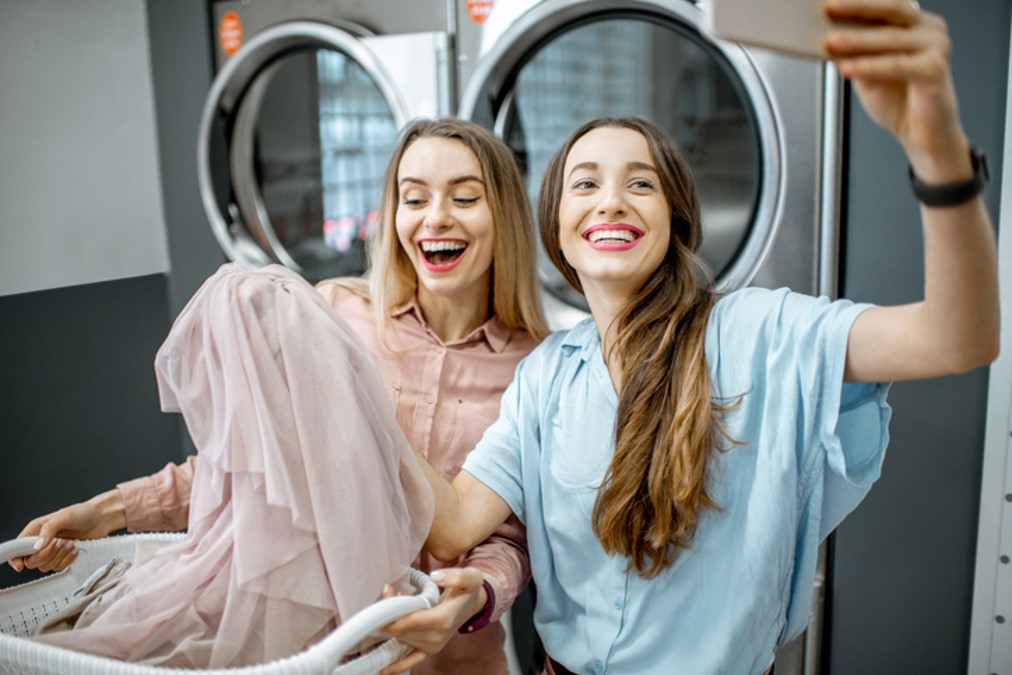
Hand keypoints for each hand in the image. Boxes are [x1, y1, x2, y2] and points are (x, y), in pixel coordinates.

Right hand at [9, 489, 124, 572]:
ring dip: (59, 557)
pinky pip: (58, 567)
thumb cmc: (83, 513)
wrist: (101, 518)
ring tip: (71, 543)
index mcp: (36, 529)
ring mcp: (51, 551)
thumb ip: (49, 530)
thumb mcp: (64, 516)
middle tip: (61, 542)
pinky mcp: (62, 557)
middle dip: (47, 554)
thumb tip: (37, 546)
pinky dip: (67, 561)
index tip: (20, 565)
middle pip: (32, 561)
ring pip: (45, 566)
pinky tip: (75, 549)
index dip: (15, 558)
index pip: (17, 547)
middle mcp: (41, 541)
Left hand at [378, 567, 486, 674]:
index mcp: (444, 619)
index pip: (411, 621)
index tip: (384, 600)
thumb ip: (456, 576)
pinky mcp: (429, 650)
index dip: (394, 614)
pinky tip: (383, 670)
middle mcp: (437, 636)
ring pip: (402, 638)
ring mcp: (432, 645)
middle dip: (389, 615)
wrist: (473, 605)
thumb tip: (436, 577)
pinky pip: (411, 660)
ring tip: (392, 607)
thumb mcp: (471, 577)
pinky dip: (396, 666)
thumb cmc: (468, 591)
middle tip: (387, 594)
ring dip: (392, 626)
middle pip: (403, 630)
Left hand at [824, 0, 968, 175]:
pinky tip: (848, 67)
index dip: (858, 1)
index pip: (884, 4)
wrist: (922, 135)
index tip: (830, 1)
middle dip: (857, 7)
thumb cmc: (899, 102)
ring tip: (831, 43)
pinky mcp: (936, 68)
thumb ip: (852, 53)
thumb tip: (826, 38)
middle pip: (891, 9)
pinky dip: (869, 66)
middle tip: (829, 8)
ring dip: (856, 40)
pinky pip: (896, 64)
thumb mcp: (866, 72)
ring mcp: (936, 46)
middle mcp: (928, 29)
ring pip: (890, 38)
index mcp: (913, 24)